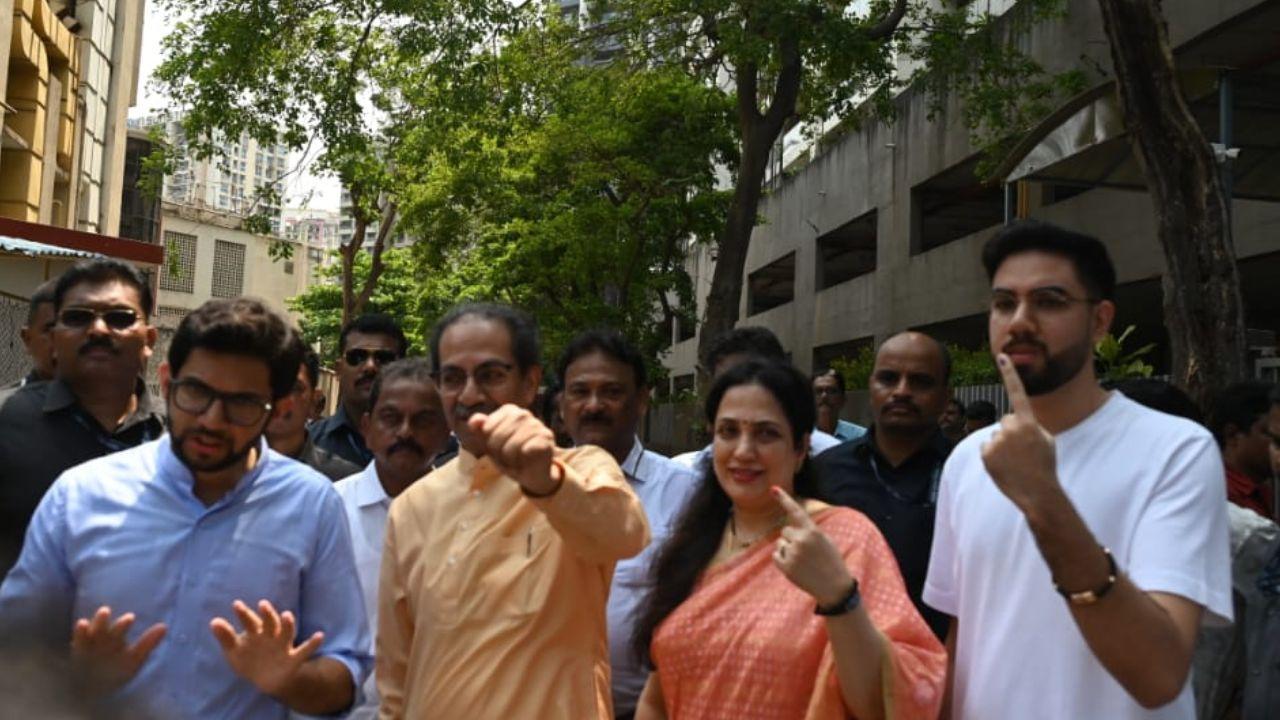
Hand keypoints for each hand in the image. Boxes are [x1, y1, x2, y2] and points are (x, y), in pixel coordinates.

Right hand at [71, 606, 166, 695]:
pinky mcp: (77, 654)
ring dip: (89, 626)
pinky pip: (77, 644)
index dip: (124, 623)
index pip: (120, 628)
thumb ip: (148, 643)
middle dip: (103, 620)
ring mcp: (88, 645)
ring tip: (87, 621)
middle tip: (106, 611)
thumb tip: (164, 626)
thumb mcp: (135, 659)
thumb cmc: (117, 672)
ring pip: (89, 633)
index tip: (130, 617)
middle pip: (103, 627)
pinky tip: (81, 625)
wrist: (96, 691)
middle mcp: (102, 638)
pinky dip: (79, 635)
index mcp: (116, 637)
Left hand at [210, 599, 323, 698]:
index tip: (236, 605)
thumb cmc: (248, 660)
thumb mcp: (234, 651)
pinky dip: (312, 643)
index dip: (243, 614)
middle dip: (267, 614)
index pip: (250, 621)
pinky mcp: (293, 658)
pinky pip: (304, 650)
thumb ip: (225, 637)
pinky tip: (319, 635)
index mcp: (256, 632)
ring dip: (287, 624)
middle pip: (269, 622)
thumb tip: (213, 621)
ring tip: (286, 616)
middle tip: (262, 604)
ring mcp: (283, 646)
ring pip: (286, 633)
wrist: (267, 680)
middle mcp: (271, 635)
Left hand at [467, 404, 556, 494]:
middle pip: (499, 435)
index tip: (498, 449)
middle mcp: (524, 413)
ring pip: (514, 444)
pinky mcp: (547, 437)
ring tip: (517, 460)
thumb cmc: (511, 457)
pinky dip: (524, 459)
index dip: (489, 443)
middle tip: (507, 457)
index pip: (488, 427)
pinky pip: (527, 449)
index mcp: (509, 411)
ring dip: (512, 458)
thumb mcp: (491, 445)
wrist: (533, 474)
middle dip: (499, 452)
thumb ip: (481, 431)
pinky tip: (528, 459)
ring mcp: (537, 424)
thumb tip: (474, 421)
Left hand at [771, 487, 853, 607]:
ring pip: (780, 543)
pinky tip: (796, 567)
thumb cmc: (831, 561)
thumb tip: (789, 529)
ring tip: (803, 561)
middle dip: (792, 538)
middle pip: (785, 531)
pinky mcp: (786, 567)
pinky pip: (776, 555)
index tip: (773, 488)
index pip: (796, 511)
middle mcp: (801, 541)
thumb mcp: (825, 540)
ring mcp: (793, 554)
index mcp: (813, 531)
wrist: (834, 587)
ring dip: (787, 549)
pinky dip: (782, 560)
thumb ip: (808, 531)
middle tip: (806, 551)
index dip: (784, 499)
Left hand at [981, 353, 1058, 510]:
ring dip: (1003, 445)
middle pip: (1006, 421)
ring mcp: (997, 440)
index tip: (1001, 356)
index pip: (1017, 392)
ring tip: (1015, 461)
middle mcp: (1010, 427)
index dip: (1009, 373)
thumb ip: (1030, 425)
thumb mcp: (1046, 440)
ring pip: (996, 435)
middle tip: (1023, 451)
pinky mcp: (986, 452)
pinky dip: (993, 455)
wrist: (1038, 492)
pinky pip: (987, 447)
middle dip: (1012, 432)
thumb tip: (1013, 420)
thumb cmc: (1045, 466)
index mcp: (1029, 422)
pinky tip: (1004, 466)